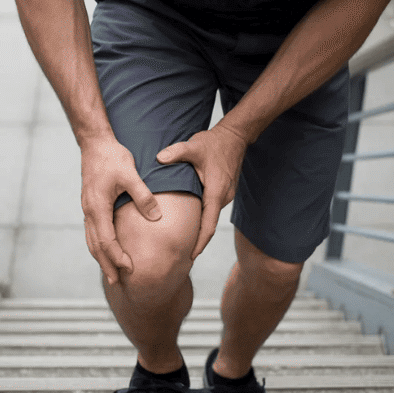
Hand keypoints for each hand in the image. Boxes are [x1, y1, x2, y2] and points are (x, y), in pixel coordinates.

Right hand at [80, 137, 160, 284]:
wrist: (95, 143)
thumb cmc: (112, 157)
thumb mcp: (131, 174)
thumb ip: (143, 196)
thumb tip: (156, 218)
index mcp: (98, 207)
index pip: (106, 240)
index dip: (117, 256)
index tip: (129, 268)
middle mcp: (89, 211)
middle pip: (96, 245)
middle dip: (107, 264)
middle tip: (117, 283)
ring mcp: (88, 208)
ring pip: (92, 240)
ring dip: (101, 257)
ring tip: (111, 273)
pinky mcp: (90, 205)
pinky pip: (93, 231)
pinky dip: (99, 245)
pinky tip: (106, 250)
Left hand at [156, 124, 247, 258]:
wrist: (234, 136)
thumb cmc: (214, 143)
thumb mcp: (194, 146)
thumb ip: (176, 153)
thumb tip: (158, 158)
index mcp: (215, 192)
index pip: (209, 225)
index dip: (200, 242)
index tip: (191, 256)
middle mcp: (223, 197)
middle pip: (210, 225)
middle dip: (197, 240)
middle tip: (180, 254)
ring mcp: (225, 195)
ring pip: (211, 217)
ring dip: (200, 229)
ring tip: (183, 241)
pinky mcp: (224, 192)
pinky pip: (212, 209)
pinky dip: (202, 218)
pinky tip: (190, 221)